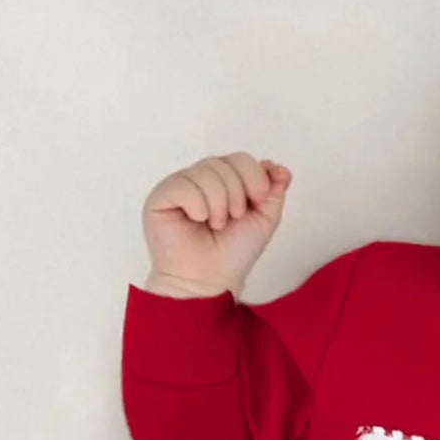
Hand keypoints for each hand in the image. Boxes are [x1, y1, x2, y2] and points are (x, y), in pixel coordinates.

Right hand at [141, 152, 291, 297]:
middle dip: (237, 193)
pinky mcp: (161, 197)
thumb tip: (279, 167)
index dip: (254, 176)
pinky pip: (183, 185)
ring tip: (215, 225)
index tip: (257, 201)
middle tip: (232, 219)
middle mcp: (201, 178)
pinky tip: (196, 221)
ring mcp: (180, 185)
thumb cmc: (233, 253)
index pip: (241, 158)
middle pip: (225, 162)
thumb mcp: (264, 219)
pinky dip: (197, 205)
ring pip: (205, 171)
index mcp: (224, 180)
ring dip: (219, 203)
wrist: (209, 281)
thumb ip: (274, 191)